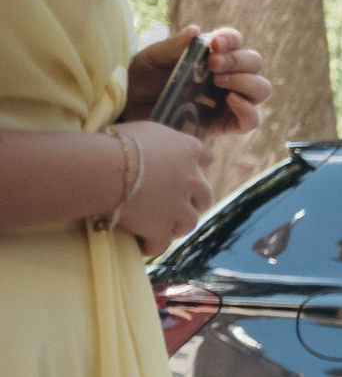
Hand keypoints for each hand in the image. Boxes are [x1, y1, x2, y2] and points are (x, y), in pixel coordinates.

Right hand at [115, 121, 213, 254]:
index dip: (196, 165)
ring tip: (162, 228)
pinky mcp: (161, 228)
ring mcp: (179, 206)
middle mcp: (191, 178)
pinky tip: (142, 246)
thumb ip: (158, 142)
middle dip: (194, 201)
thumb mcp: (143, 130)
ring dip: (177, 225)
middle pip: (204, 195)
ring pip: (189, 222)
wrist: (103, 168)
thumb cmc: (115, 143)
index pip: (205, 156)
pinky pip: (161, 244)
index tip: (187, 170)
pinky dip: (152, 245)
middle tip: (177, 206)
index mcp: (187, 150)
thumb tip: (149, 145)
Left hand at [125, 26, 269, 134]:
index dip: (232, 40)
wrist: (128, 109)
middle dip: (239, 61)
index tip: (216, 43)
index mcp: (212, 55)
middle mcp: (227, 76)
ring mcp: (229, 101)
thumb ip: (174, 45)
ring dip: (246, 82)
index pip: (235, 42)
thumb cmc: (140, 79)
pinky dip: (247, 110)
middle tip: (213, 64)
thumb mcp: (153, 58)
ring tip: (219, 81)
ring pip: (260, 89)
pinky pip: (251, 120)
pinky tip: (230, 101)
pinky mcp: (225, 124)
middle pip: (254, 63)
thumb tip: (197, 30)